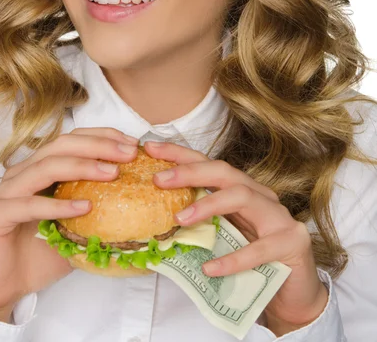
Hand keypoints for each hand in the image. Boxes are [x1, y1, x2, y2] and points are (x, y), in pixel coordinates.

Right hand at [0, 127, 138, 320]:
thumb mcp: (79, 224)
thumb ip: (100, 205)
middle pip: (62, 145)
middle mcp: (23, 172)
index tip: (133, 144)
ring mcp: (7, 191)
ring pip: (46, 167)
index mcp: (41, 167)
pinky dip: (58, 204)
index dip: (104, 136)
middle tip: (128, 154)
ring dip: (82, 166)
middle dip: (99, 146)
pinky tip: (84, 207)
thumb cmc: (44, 252)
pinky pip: (29, 204)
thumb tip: (142, 193)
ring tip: (112, 173)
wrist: (7, 286)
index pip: (74, 138)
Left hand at [144, 141, 328, 333]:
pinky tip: (210, 268)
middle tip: (159, 179)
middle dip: (190, 171)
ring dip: (208, 205)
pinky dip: (233, 259)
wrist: (295, 295)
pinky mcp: (292, 242)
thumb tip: (156, 221)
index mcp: (243, 191)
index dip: (180, 155)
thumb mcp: (225, 238)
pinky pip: (259, 249)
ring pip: (242, 196)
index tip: (150, 149)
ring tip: (180, 220)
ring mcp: (279, 217)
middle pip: (224, 172)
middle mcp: (261, 196)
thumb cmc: (254, 264)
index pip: (209, 164)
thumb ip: (201, 225)